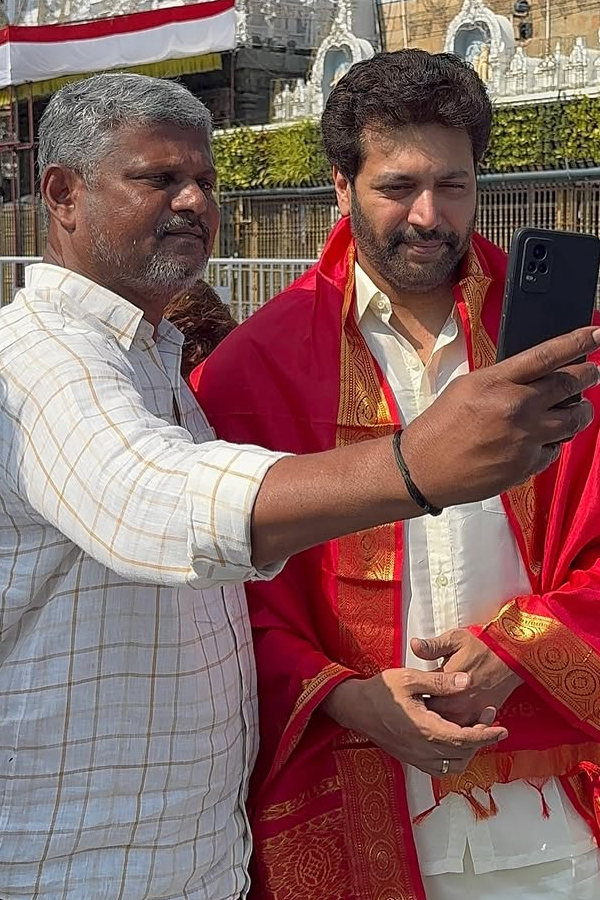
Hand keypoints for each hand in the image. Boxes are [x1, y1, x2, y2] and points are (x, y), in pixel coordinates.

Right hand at [321, 668, 507, 776]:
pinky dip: (453, 759)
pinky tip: (455, 742)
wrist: (355, 707)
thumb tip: (467, 682)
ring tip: (475, 729)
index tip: (502, 729)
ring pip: (452, 765)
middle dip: (481, 738)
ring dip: (468, 751)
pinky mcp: (410, 758)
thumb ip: (440, 681)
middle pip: (462, 753)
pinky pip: (439, 768)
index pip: (464, 739)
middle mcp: (421, 748)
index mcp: (424, 728)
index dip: (486, 735)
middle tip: (490, 716)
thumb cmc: (381, 690)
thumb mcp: (409, 677)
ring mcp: (415, 756)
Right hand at [401, 327, 599, 507]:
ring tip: (574, 409)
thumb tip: (539, 373)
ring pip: (574, 420)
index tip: (597, 335)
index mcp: (497, 381)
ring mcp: (525, 438)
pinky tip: (539, 439)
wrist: (424, 468)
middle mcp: (516, 407)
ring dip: (579, 412)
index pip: (548, 355)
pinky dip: (553, 442)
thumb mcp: (467, 386)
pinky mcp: (528, 464)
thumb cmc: (441, 427)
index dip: (579, 343)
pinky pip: (556, 448)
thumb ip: (504, 378)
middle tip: (592, 374)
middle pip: (570, 385)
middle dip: (588, 376)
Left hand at [411, 630, 521, 726]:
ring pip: (446, 727)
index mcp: (447, 682)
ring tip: (429, 715)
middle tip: (416, 707)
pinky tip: (447, 720)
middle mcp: (458, 701)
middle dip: (422, 713)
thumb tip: (414, 645)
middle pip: (431, 716)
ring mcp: (470, 712)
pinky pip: (464, 730)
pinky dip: (455, 728)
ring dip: (438, 722)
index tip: (408, 695)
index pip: (421, 698)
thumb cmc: (482, 646)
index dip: (412, 698)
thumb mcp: (455, 639)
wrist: (512, 656)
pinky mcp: (481, 717)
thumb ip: (433, 646)